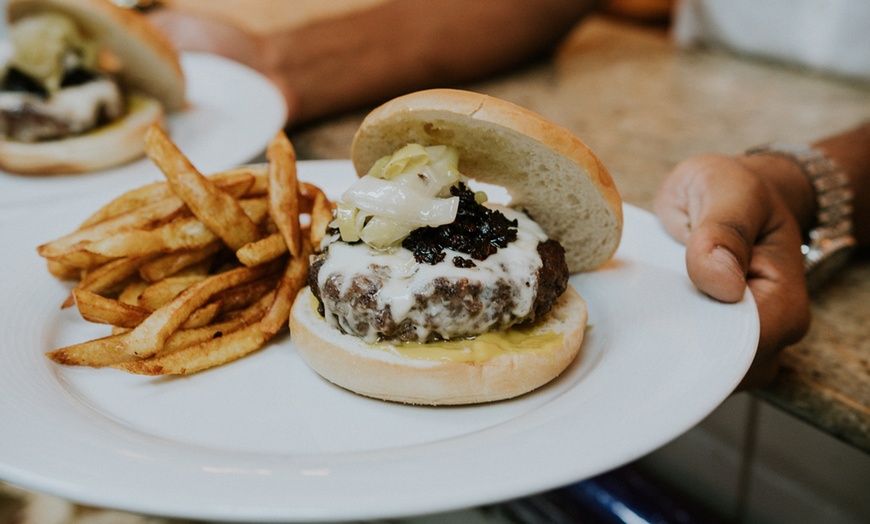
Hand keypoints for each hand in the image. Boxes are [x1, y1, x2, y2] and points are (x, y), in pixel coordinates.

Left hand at [654, 153, 810, 388]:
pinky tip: (632, 319)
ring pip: (697, 368)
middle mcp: (767, 335)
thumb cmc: (735, 191)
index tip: (657, 324)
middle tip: (633, 318)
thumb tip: (721, 282)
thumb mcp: (729, 192)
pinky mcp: (711, 338)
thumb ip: (724, 231)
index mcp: (783, 306)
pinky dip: (657, 340)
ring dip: (662, 348)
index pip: (743, 351)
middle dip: (676, 352)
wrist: (731, 193)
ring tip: (631, 315)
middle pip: (719, 370)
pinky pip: (683, 355)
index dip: (701, 345)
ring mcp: (738, 341)